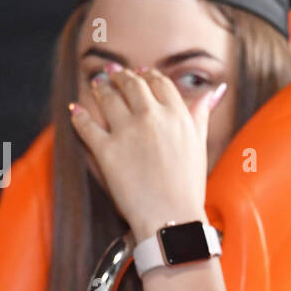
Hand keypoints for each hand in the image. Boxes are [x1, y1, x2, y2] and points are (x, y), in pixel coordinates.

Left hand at [69, 65, 225, 241]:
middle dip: (121, 76)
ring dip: (100, 88)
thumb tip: (214, 92)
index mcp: (177, 115)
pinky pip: (86, 125)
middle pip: (132, 84)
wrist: (172, 217)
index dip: (148, 75)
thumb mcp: (200, 145)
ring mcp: (127, 132)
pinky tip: (76, 111)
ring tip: (97, 84)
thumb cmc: (189, 187)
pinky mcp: (106, 150)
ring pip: (108, 97)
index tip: (141, 74)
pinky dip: (79, 116)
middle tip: (113, 73)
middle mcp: (152, 117)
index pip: (159, 83)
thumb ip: (201, 115)